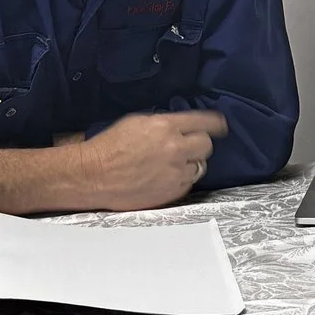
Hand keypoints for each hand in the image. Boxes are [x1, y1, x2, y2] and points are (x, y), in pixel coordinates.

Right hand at [77, 109, 228, 209]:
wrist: (94, 176)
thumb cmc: (110, 146)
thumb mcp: (137, 122)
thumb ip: (164, 123)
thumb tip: (182, 126)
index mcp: (165, 126)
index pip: (205, 122)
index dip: (216, 124)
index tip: (221, 127)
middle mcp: (175, 148)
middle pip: (206, 145)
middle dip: (198, 145)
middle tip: (186, 148)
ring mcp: (175, 172)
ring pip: (200, 166)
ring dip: (189, 164)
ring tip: (171, 165)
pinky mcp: (172, 192)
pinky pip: (188, 183)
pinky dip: (181, 180)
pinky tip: (164, 177)